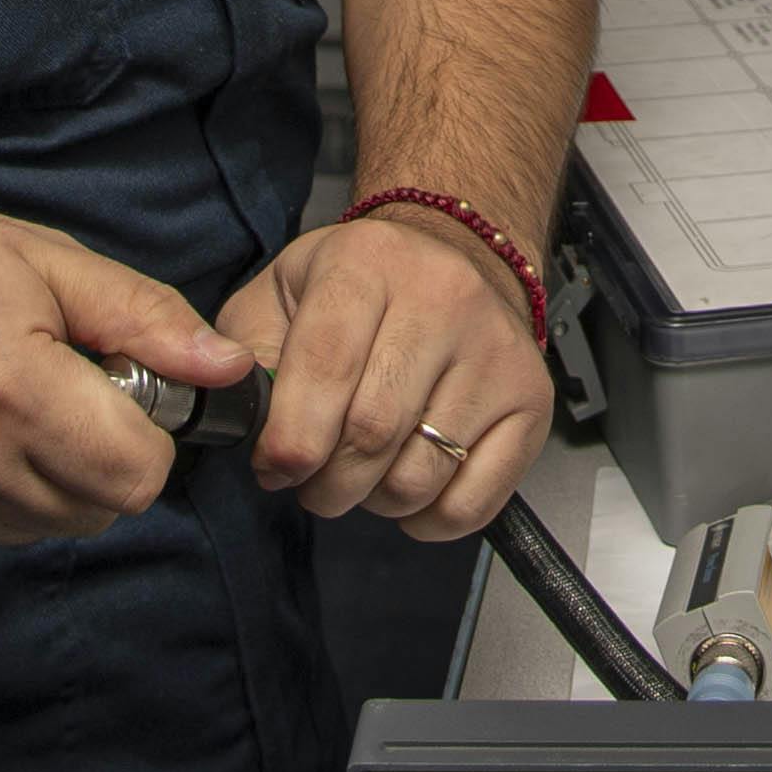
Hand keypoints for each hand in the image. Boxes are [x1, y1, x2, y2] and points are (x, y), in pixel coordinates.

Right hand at [0, 171, 246, 551]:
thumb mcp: (37, 257)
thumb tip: (225, 369)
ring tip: (5, 399)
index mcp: (9, 391)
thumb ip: (142, 317)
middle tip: (62, 383)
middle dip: (107, 453)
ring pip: (48, 526)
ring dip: (54, 477)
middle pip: (100, 509)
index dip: (150, 430)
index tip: (119, 382)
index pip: (139, 474)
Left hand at [215, 205, 547, 538]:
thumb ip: (246, 350)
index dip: (290, 440)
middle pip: (372, 433)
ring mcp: (496, 350)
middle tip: (313, 481)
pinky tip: (410, 487)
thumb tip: (239, 415)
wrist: (455, 252)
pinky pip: (474, 500)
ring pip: (421, 475)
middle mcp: (443, 299)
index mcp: (368, 265)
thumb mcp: (282, 291)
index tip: (275, 467)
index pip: (325, 369)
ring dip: (375, 501)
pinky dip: (429, 520)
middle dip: (326, 483)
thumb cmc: (358, 285)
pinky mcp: (531, 398)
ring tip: (363, 475)